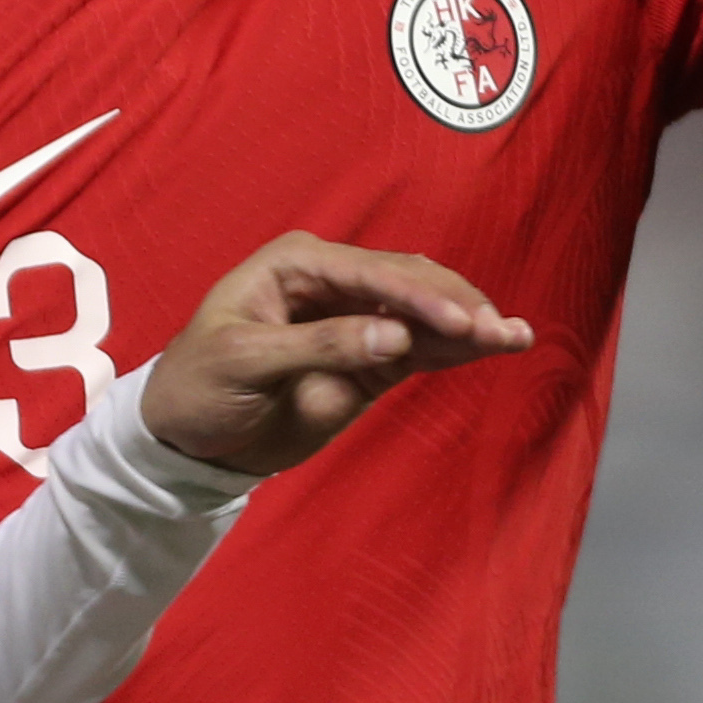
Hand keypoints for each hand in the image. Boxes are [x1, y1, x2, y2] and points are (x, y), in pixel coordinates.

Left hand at [139, 236, 532, 476]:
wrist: (186, 437)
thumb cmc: (198, 385)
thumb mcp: (245, 362)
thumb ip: (319, 347)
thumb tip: (394, 338)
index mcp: (297, 264)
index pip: (370, 273)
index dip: (418, 298)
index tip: (461, 324)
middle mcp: (334, 282)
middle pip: (409, 283)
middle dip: (457, 306)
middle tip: (500, 332)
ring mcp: (357, 320)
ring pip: (425, 313)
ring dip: (470, 324)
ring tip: (515, 338)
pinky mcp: (370, 360)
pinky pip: (422, 349)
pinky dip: (459, 350)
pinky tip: (499, 347)